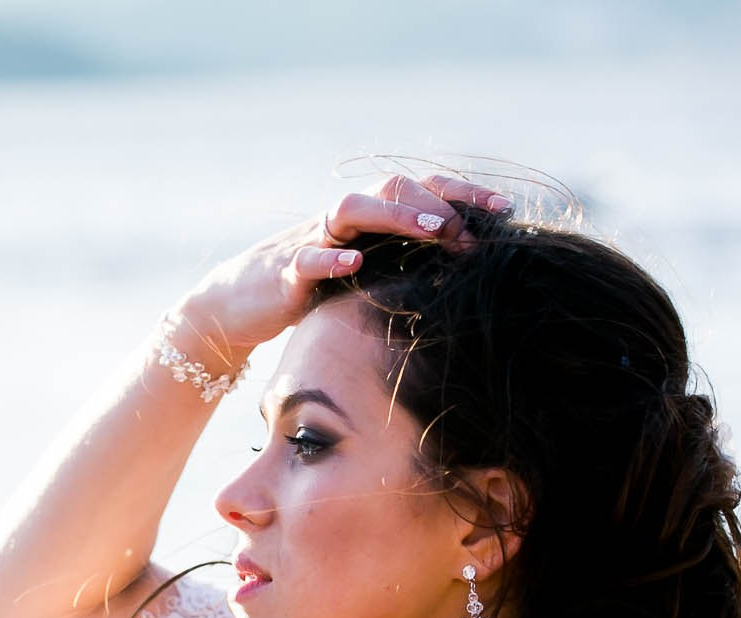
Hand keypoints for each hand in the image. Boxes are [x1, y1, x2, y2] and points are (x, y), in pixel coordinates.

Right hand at [172, 171, 516, 363]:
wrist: (235, 307)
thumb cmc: (310, 293)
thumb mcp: (364, 276)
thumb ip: (402, 266)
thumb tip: (465, 275)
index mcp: (367, 221)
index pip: (420, 191)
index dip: (462, 195)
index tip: (505, 212)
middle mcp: (342, 222)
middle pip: (392, 188)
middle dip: (438, 204)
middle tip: (472, 231)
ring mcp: (311, 242)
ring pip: (352, 210)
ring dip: (398, 217)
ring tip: (437, 232)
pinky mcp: (285, 274)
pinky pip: (307, 259)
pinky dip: (330, 258)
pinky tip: (354, 265)